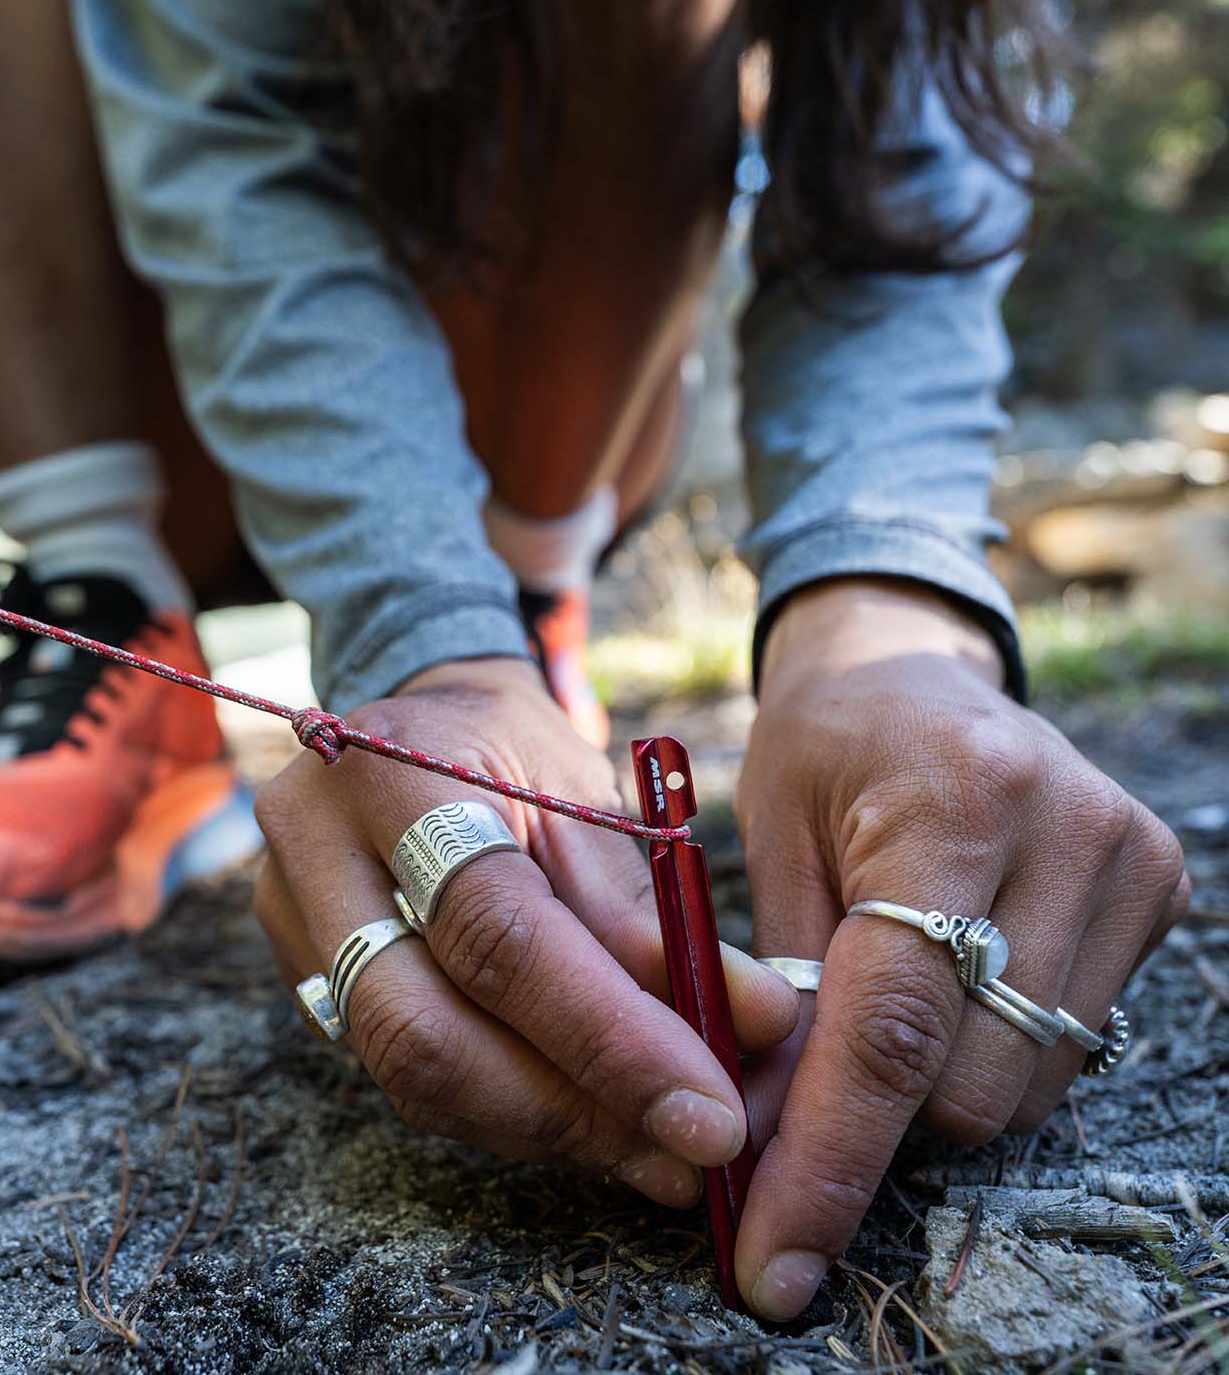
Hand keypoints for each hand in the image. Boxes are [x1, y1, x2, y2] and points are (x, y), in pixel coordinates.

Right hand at [253, 657, 797, 1205]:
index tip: (710, 1109)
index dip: (607, 1035)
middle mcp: (312, 847)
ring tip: (654, 1142)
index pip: (495, 931)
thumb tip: (752, 1023)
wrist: (420, 723)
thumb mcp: (589, 797)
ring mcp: (290, 917)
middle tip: (686, 1153)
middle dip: (570, 1111)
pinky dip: (507, 1109)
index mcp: (390, 769)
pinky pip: (405, 1076)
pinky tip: (585, 1114)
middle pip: (424, 1030)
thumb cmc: (515, 752)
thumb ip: (651, 916)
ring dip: (547, 1126)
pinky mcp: (303, 975)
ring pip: (411, 1074)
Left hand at [733, 581, 1189, 1318]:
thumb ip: (776, 986)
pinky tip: (941, 991)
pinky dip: (984, 1055)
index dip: (828, 1155)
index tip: (775, 1257)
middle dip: (871, 1119)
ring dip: (930, 1090)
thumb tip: (767, 1140)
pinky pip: (1064, 1046)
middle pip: (970, 1080)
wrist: (913, 667)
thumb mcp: (767, 835)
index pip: (894, 1025)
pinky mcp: (1156, 891)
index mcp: (953, 800)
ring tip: (871, 1014)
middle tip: (792, 1096)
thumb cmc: (821, 745)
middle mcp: (1066, 833)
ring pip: (1026, 1084)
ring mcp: (1128, 865)